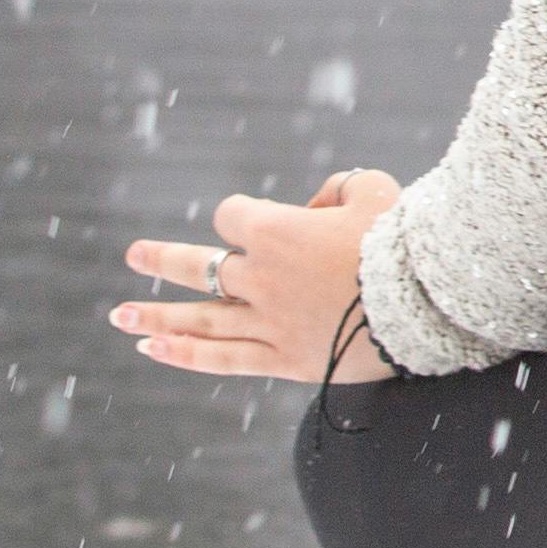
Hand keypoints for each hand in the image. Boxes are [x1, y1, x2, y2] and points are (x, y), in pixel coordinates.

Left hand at [113, 170, 404, 384]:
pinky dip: (185, 355)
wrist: (428, 301)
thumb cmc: (403, 239)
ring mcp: (267, 322)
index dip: (246, 216)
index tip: (270, 222)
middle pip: (199, 267)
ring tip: (119, 315)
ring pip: (199, 319)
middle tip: (133, 255)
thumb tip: (314, 206)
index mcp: (277, 231)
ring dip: (155, 315)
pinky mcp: (283, 359)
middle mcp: (261, 277)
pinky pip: (223, 359)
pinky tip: (151, 348)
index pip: (233, 217)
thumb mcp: (373, 189)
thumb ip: (336, 188)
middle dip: (161, 260)